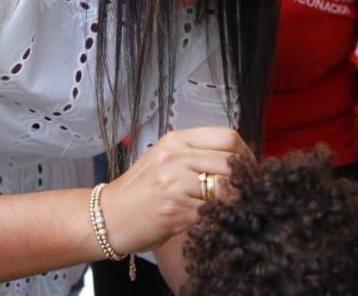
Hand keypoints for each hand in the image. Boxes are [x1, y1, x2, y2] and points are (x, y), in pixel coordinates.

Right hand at [98, 127, 251, 253]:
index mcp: (176, 140)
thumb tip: (236, 161)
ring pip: (226, 188)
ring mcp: (175, 183)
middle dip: (245, 180)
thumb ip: (195, 155)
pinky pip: (212, 212)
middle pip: (231, 162)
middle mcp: (176, 157)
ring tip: (232, 208)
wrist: (107, 217)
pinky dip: (218, 218)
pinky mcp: (176, 210)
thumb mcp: (164, 159)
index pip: (227, 137)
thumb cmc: (139, 191)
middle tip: (248, 193)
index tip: (249, 170)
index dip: (246, 155)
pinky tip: (213, 220)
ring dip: (234, 201)